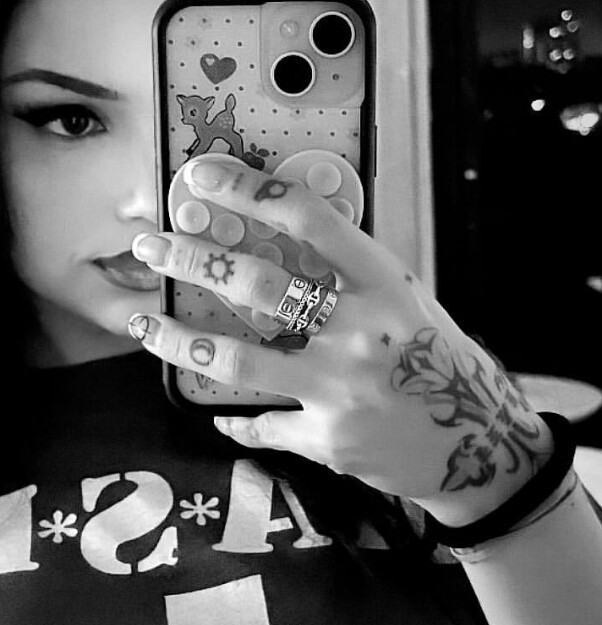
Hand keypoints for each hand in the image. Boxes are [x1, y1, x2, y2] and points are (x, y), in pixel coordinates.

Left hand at [129, 158, 551, 519]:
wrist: (480, 448)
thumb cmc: (437, 360)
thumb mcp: (406, 300)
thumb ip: (349, 273)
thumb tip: (275, 232)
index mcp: (384, 284)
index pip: (308, 219)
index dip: (247, 190)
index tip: (202, 176)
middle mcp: (360, 333)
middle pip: (256, 285)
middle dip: (193, 258)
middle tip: (151, 244)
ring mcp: (339, 389)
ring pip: (236, 358)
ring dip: (179, 340)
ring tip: (144, 321)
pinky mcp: (325, 439)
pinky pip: (259, 424)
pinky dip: (232, 417)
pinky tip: (212, 409)